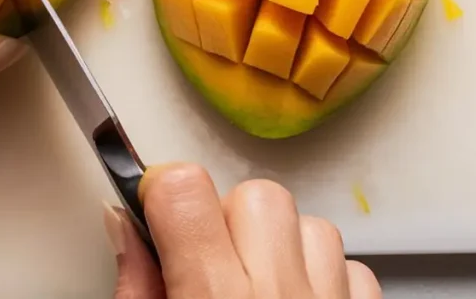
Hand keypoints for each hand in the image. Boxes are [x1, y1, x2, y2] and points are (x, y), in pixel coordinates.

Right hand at [106, 164, 381, 297]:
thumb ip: (134, 284)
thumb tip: (121, 222)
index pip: (185, 188)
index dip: (163, 188)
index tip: (156, 208)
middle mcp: (277, 296)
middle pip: (256, 195)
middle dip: (226, 217)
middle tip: (207, 266)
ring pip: (311, 224)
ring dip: (280, 247)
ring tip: (256, 291)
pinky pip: (354, 268)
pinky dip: (324, 279)